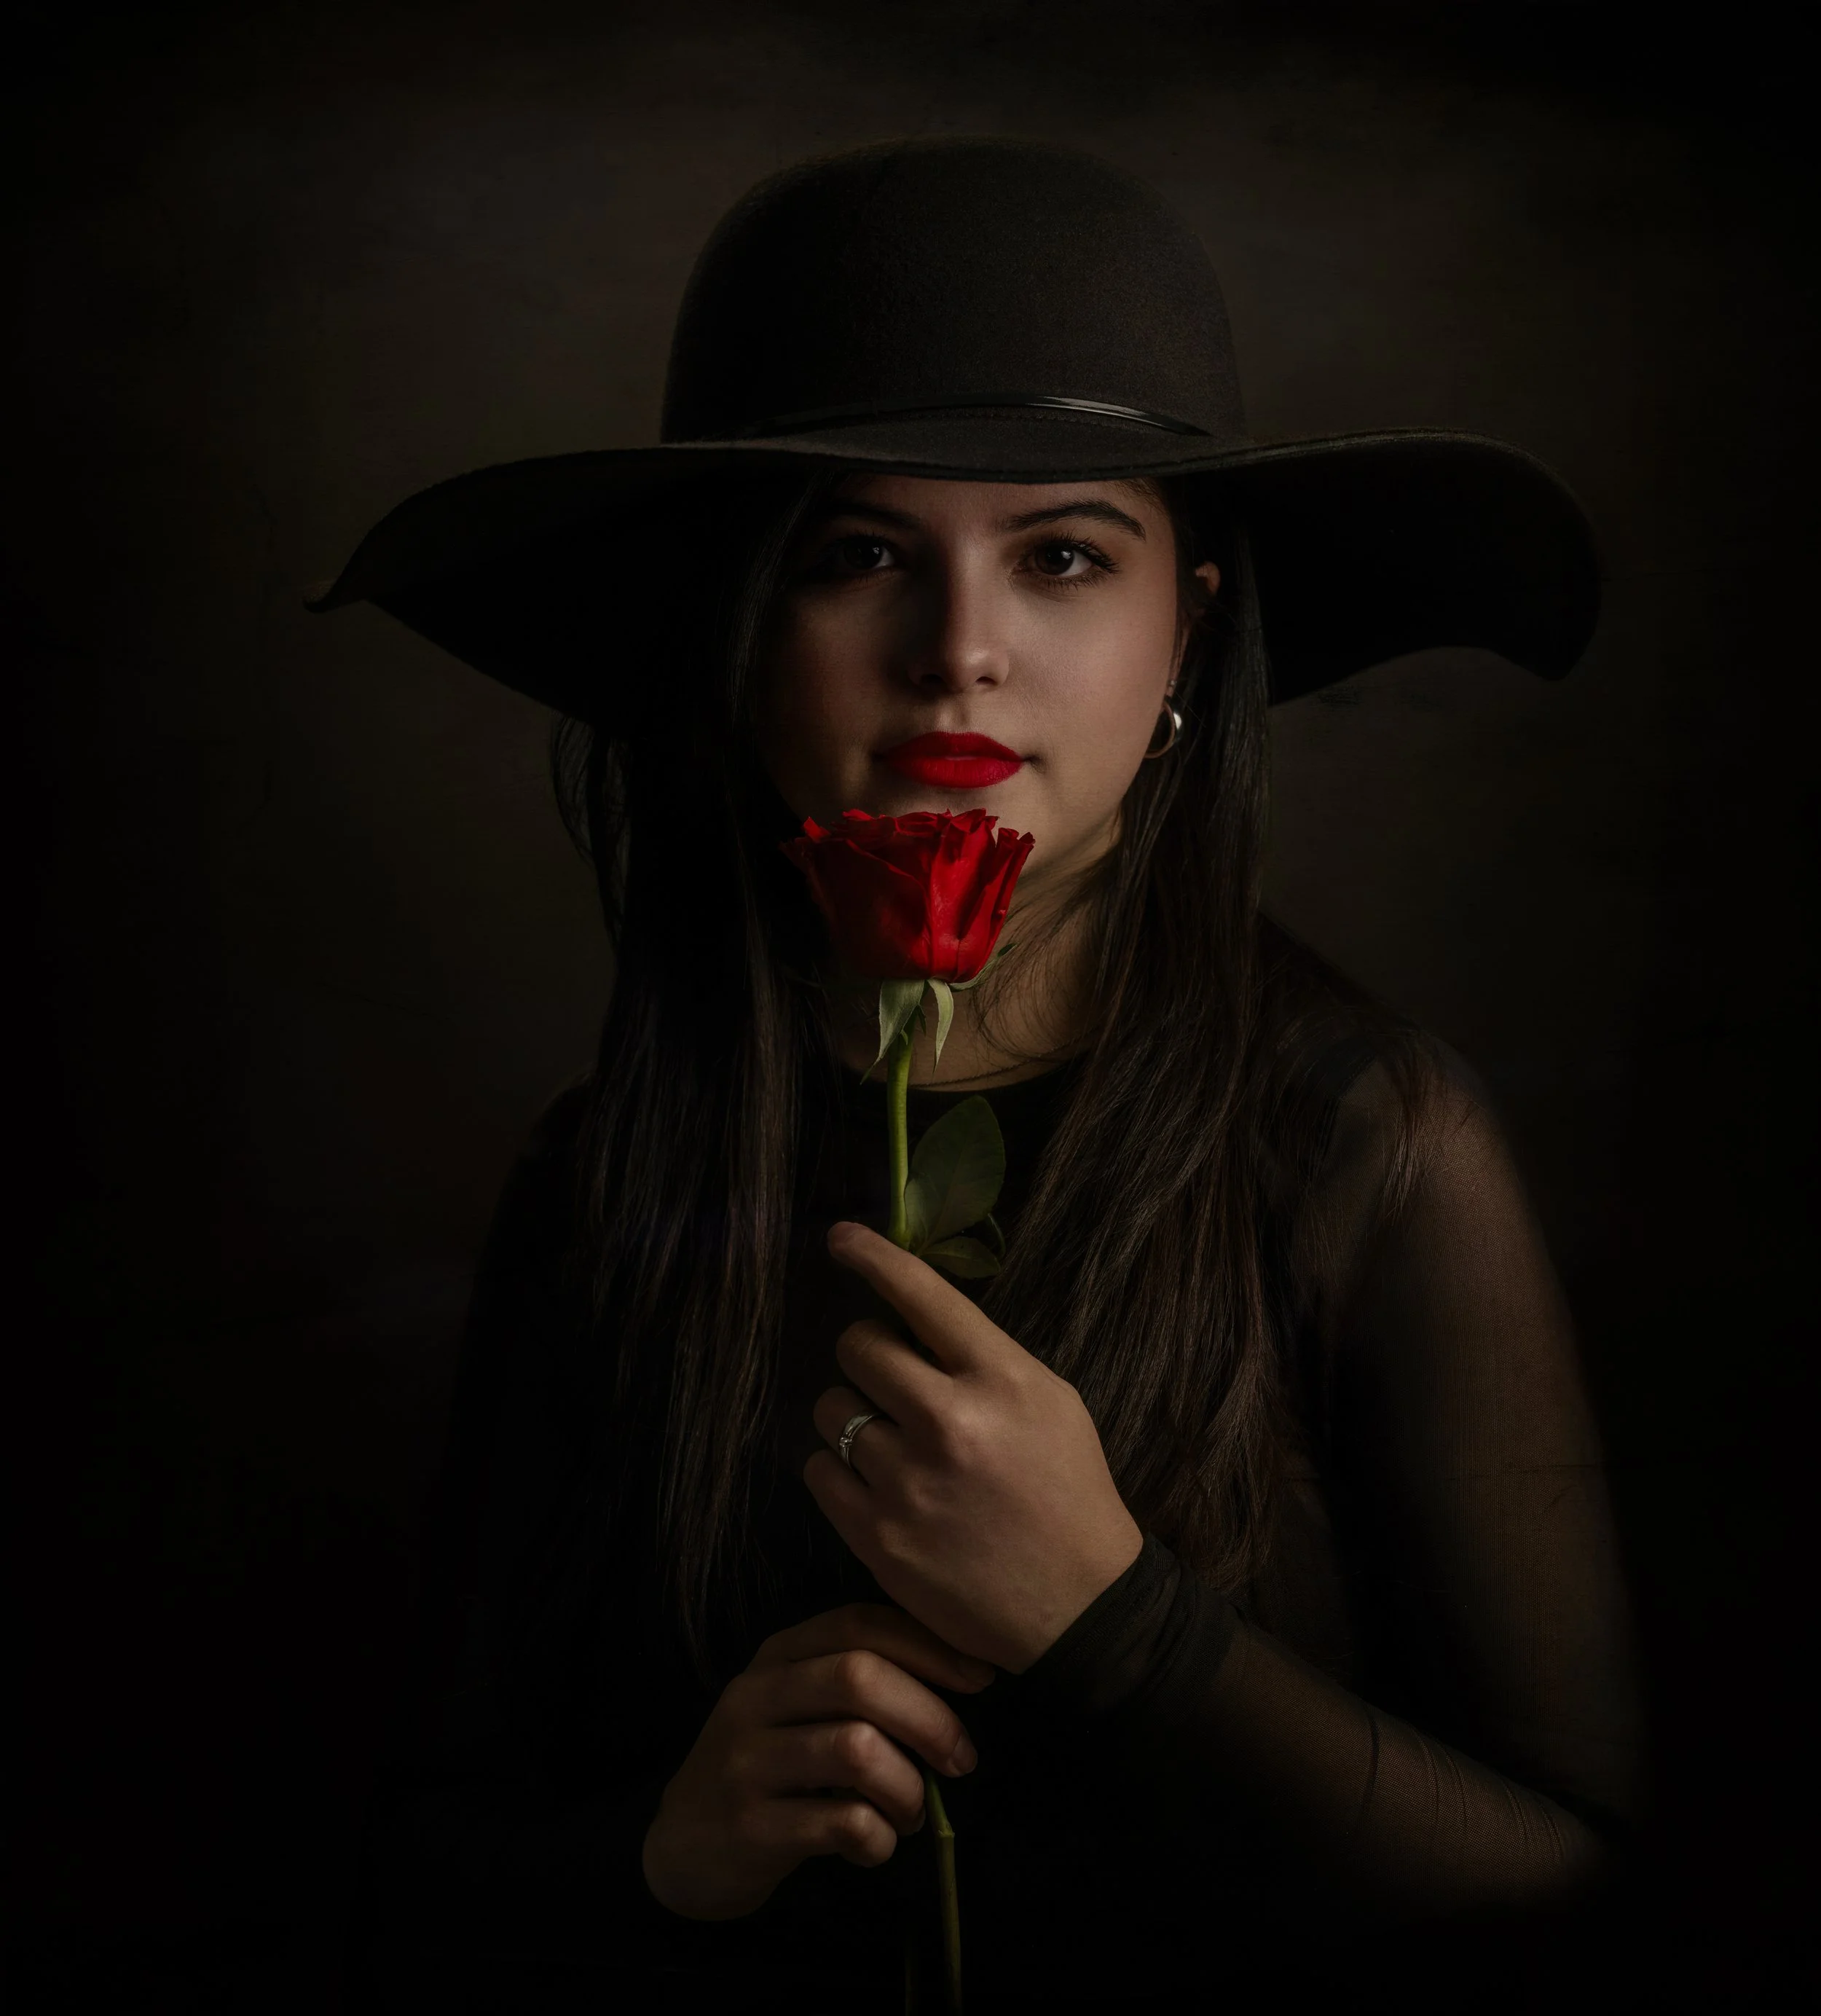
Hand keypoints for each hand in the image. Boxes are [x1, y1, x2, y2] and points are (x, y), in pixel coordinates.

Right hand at [641, 1603, 992, 1920]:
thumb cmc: (768, 1766)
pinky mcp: (750, 1826)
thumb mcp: (798, 1707)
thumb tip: (963, 1676)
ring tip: (910, 1811)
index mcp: (777, 1656)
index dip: (929, 1645)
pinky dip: (880, 1838)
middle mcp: (756, 1696)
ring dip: (908, 1788)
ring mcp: (747, 1760)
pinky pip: (842, 1823)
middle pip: (860, 1678)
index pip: (859, 1623)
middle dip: (930, 1718)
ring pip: (857, 1750)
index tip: (981, 1677)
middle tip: (961, 1759)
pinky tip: (876, 1844)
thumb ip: (857, 1682)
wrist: (683, 1844)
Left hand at [805, 1220, 1142, 1673]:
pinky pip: (816, 1470)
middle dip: (868, 1354)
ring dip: (851, 1415)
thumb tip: (910, 1318)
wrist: (1080, 1607)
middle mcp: (948, 1421)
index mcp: (1000, 1378)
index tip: (841, 1238)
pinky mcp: (875, 1535)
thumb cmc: (1068, 1491)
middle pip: (858, 1346)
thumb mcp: (1049, 1400)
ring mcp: (906, 1481)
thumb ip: (982, 1357)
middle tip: (892, 1380)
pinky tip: (874, 1483)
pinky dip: (836, 1469)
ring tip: (889, 1441)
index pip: (921, 1293)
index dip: (873, 1255)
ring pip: (830, 1408)